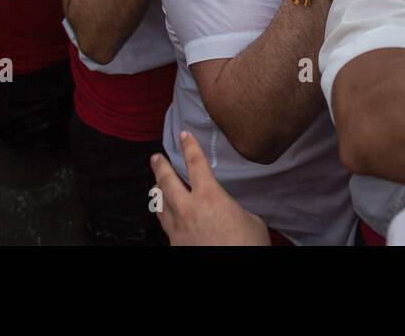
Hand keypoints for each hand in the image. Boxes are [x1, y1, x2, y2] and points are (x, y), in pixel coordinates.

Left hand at [151, 131, 269, 245]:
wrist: (235, 270)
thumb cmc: (248, 245)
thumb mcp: (250, 220)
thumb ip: (232, 209)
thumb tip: (227, 212)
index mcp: (210, 196)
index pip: (196, 164)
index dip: (190, 147)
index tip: (184, 135)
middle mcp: (188, 209)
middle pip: (167, 181)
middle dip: (161, 166)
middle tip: (156, 157)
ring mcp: (178, 229)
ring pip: (160, 204)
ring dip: (157, 190)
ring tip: (155, 184)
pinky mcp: (175, 246)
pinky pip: (165, 226)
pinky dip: (164, 215)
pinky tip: (166, 216)